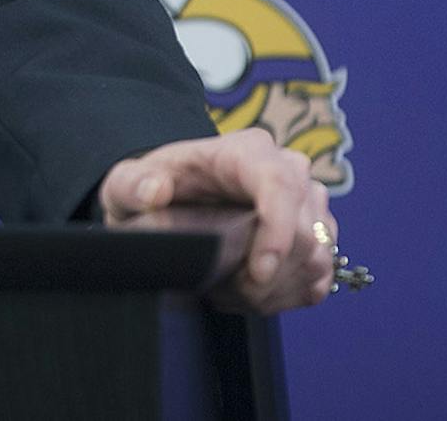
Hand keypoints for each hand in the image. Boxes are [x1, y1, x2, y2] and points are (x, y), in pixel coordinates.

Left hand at [99, 130, 335, 312]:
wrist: (170, 203)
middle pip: (305, 232)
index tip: (258, 273)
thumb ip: (132, 185)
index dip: (278, 232)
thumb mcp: (126, 185)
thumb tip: (155, 191)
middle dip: (267, 275)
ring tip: (229, 289)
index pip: (279, 184)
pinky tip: (251, 292)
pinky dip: (286, 295)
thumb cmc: (151, 188)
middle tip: (222, 288)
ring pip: (316, 259)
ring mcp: (309, 204)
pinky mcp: (317, 236)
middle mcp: (287, 170)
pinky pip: (320, 277)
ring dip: (274, 290)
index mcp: (245, 151)